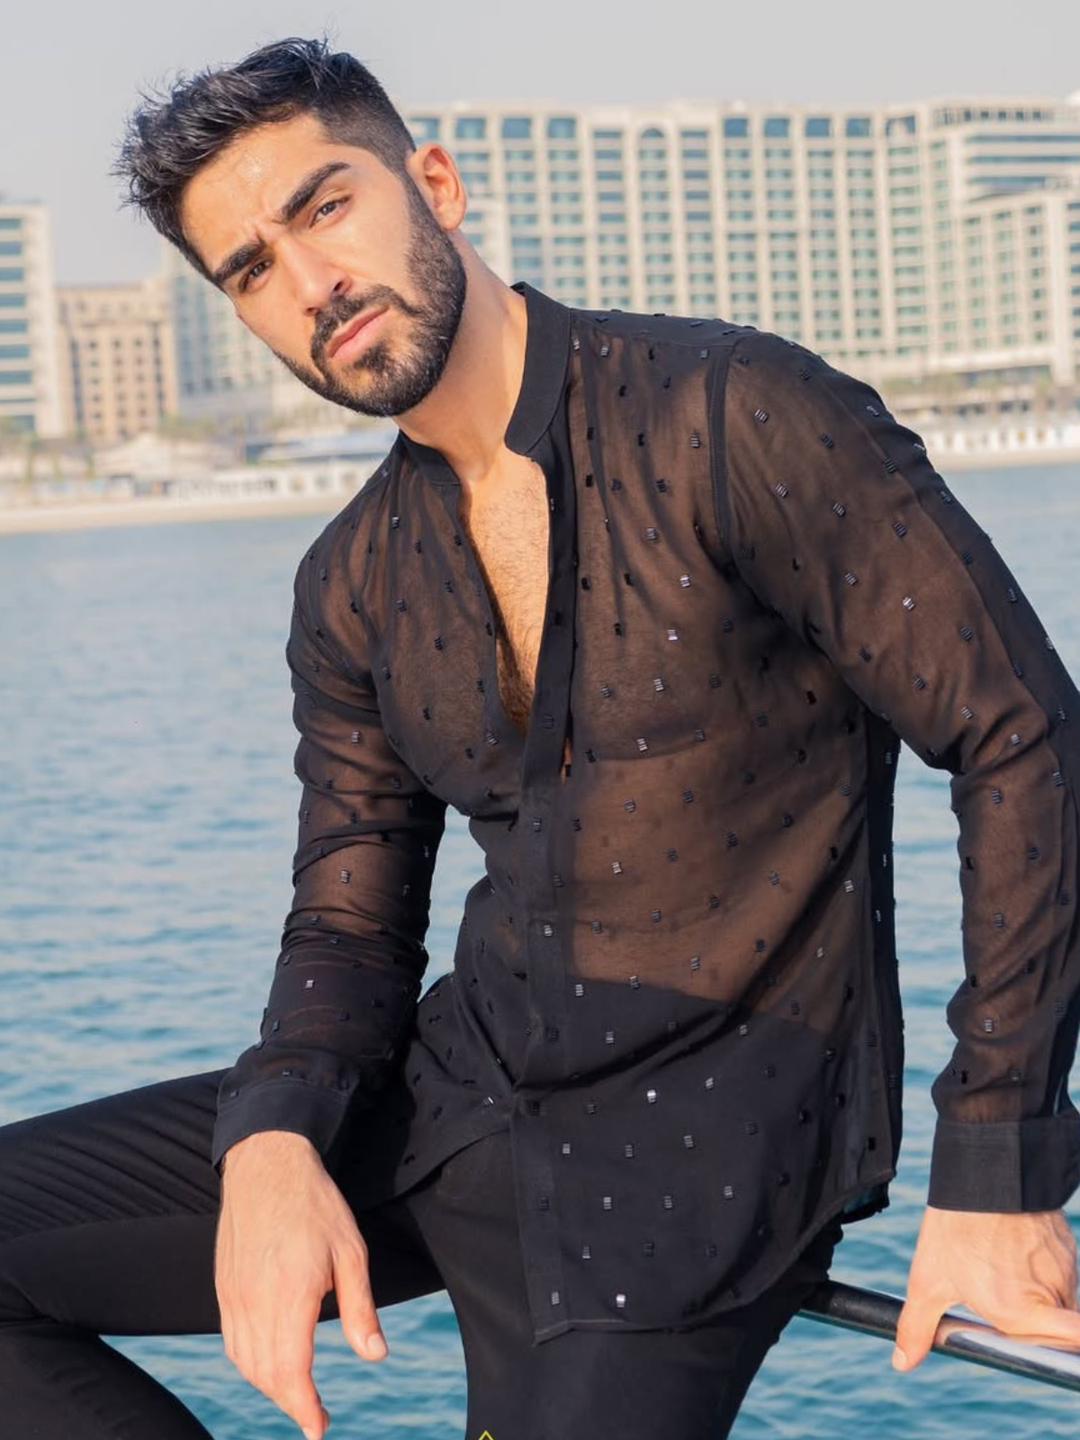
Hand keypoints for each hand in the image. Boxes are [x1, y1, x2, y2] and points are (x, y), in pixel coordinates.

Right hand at [215, 1130, 387, 1438]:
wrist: (267, 1162)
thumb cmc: (315, 1203)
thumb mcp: (351, 1250)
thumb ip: (360, 1308)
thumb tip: (375, 1355)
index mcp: (289, 1295)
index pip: (291, 1372)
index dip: (304, 1408)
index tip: (319, 1428)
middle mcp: (253, 1301)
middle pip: (266, 1375)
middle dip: (290, 1402)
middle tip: (314, 1415)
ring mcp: (232, 1294)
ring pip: (244, 1362)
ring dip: (269, 1385)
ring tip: (296, 1392)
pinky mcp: (223, 1286)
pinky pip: (231, 1340)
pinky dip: (249, 1362)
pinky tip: (268, 1360)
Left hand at [894, 1205, 1079, 1370]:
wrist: (980, 1171)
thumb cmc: (954, 1228)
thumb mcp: (928, 1280)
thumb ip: (918, 1327)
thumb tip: (903, 1362)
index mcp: (1019, 1313)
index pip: (1067, 1346)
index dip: (1047, 1346)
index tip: (1024, 1336)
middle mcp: (1050, 1295)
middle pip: (1058, 1329)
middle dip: (1035, 1323)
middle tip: (1001, 1298)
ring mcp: (1064, 1267)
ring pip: (1061, 1298)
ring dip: (1038, 1295)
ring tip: (1000, 1267)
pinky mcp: (1067, 1244)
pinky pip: (1063, 1271)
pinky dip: (1042, 1269)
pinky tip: (1012, 1249)